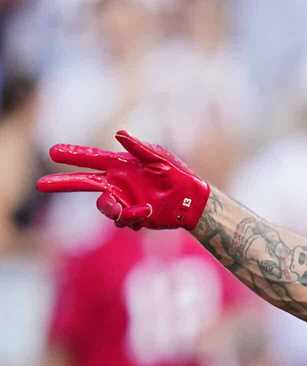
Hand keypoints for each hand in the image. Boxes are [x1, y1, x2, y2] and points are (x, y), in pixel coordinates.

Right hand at [36, 130, 209, 229]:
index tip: (53, 152)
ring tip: (140, 212)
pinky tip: (149, 214)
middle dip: (63, 183)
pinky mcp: (132, 216)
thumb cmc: (179, 174)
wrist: (193, 202)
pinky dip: (134, 219)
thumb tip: (119, 133)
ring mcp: (123, 200)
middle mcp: (118, 182)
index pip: (91, 158)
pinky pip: (123, 221)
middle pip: (84, 183)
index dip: (73, 155)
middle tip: (42, 184)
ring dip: (117, 211)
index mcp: (121, 164)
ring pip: (104, 208)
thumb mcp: (161, 158)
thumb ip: (140, 147)